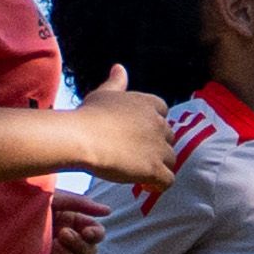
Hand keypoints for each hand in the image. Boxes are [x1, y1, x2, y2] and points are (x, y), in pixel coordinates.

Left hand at [38, 190, 109, 253]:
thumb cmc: (21, 205)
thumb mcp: (52, 199)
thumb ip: (81, 204)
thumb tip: (109, 211)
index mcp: (68, 224)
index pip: (95, 234)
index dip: (95, 234)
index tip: (87, 231)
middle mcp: (64, 244)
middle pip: (91, 253)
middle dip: (80, 244)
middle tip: (62, 233)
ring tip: (53, 246)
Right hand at [72, 64, 175, 188]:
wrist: (82, 138)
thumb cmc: (89, 115)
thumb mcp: (103, 94)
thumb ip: (116, 83)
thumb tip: (120, 67)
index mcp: (149, 103)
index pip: (163, 112)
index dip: (151, 126)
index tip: (136, 135)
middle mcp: (159, 123)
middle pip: (169, 137)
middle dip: (156, 147)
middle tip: (135, 156)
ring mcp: (158, 147)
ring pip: (171, 159)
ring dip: (158, 167)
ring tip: (140, 174)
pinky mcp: (155, 168)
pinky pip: (168, 181)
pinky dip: (159, 185)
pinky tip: (145, 185)